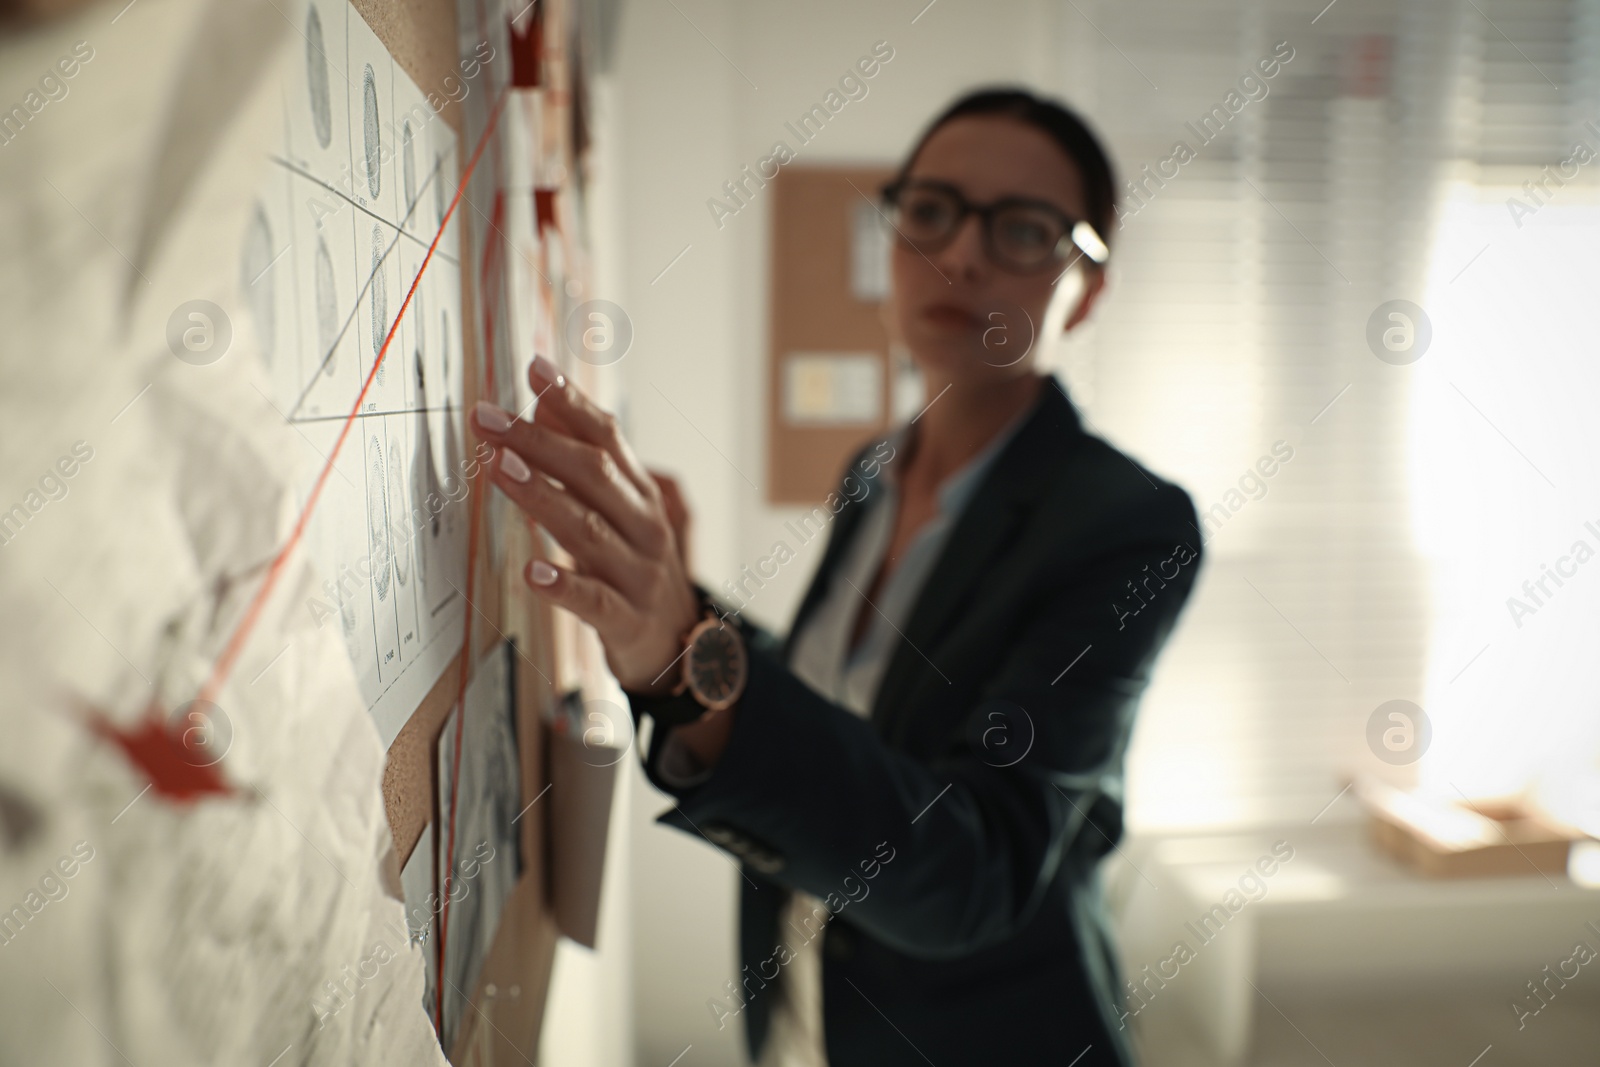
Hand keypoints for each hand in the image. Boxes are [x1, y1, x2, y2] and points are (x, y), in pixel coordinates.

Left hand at [472, 356, 700, 695]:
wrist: (683, 647)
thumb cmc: (638, 569)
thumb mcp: (621, 511)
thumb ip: (586, 462)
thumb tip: (541, 405)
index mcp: (642, 494)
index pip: (608, 437)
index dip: (571, 402)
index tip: (533, 369)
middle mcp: (645, 527)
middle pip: (593, 474)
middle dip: (536, 442)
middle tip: (487, 418)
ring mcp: (639, 574)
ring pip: (587, 529)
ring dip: (541, 495)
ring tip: (499, 468)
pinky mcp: (627, 621)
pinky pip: (593, 601)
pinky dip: (563, 585)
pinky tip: (532, 572)